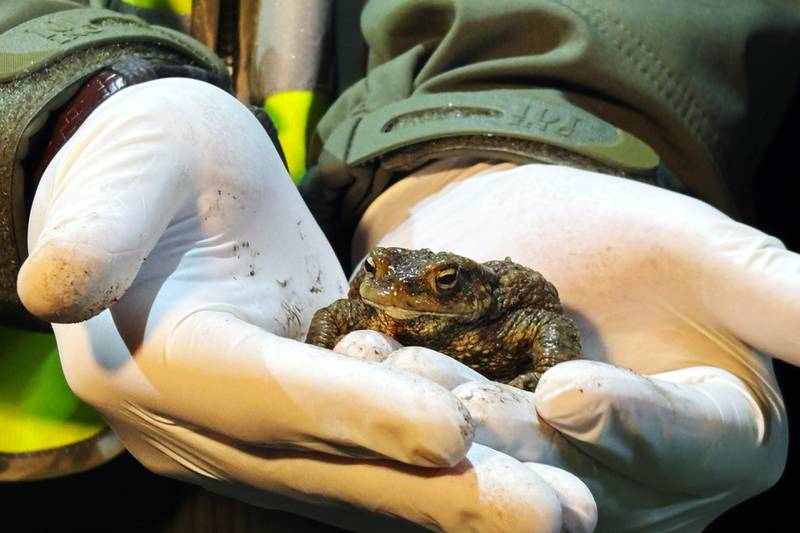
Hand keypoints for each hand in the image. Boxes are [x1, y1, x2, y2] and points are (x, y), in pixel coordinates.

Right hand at [17, 78, 584, 531]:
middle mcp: (211, 425)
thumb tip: (51, 285)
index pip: (265, 400)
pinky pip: (380, 456)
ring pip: (368, 479)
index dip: (352, 417)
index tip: (449, 432)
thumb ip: (95, 232)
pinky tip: (526, 477)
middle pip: (334, 467)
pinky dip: (450, 474)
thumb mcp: (120, 178)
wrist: (166, 191)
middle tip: (556, 515)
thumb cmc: (146, 165)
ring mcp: (262, 433)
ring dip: (467, 501)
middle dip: (445, 494)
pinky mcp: (306, 421)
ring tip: (568, 512)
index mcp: (162, 366)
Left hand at [355, 162, 798, 530]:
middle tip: (450, 392)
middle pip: (581, 474)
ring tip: (395, 371)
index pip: (687, 448)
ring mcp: (550, 478)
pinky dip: (402, 408)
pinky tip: (365, 365)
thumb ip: (780, 297)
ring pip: (499, 464)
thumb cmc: (621, 237)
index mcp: (715, 438)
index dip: (633, 426)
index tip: (571, 392)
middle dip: (513, 439)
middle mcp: (633, 481)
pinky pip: (439, 441)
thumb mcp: (704, 252)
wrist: (522, 231)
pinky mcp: (476, 457)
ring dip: (444, 425)